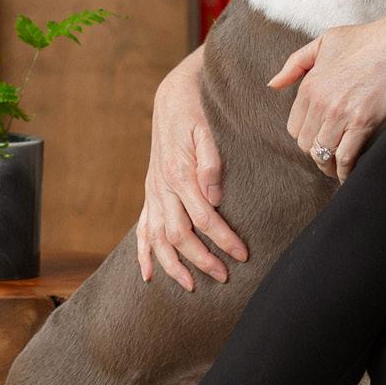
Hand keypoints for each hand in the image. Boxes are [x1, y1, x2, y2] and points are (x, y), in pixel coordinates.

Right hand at [137, 54, 249, 289]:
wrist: (172, 97)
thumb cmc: (196, 112)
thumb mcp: (207, 130)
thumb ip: (210, 163)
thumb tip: (215, 197)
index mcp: (179, 174)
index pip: (204, 218)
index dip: (223, 239)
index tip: (243, 255)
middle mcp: (162, 187)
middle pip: (180, 235)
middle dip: (202, 260)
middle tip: (225, 277)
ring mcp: (153, 192)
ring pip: (158, 238)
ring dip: (174, 265)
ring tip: (191, 286)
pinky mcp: (150, 193)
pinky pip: (142, 228)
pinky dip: (143, 253)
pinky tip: (148, 275)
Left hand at [270, 10, 385, 181]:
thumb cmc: (367, 39)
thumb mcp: (325, 41)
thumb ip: (296, 63)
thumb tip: (273, 84)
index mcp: (309, 85)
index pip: (294, 127)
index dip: (306, 136)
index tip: (318, 138)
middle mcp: (321, 102)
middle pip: (307, 144)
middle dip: (316, 152)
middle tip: (329, 155)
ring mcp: (341, 114)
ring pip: (323, 154)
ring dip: (329, 165)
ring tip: (337, 168)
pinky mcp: (363, 122)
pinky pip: (346, 156)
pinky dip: (346, 170)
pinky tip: (349, 173)